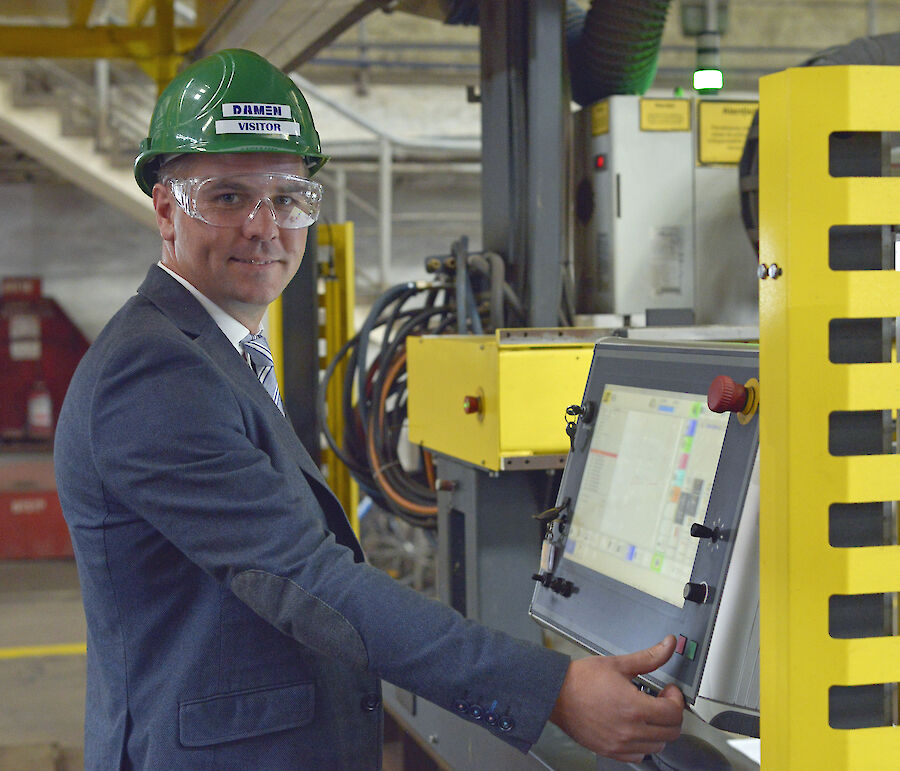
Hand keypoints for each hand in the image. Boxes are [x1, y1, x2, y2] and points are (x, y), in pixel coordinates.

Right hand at [549, 635, 684, 761]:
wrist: (556, 694)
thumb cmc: (581, 679)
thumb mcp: (618, 664)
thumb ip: (649, 657)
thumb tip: (668, 645)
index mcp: (634, 708)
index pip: (674, 713)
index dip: (676, 699)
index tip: (669, 691)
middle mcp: (629, 730)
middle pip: (670, 732)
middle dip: (671, 713)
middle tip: (661, 700)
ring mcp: (620, 744)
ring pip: (657, 746)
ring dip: (658, 729)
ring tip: (646, 713)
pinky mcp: (610, 751)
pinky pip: (638, 755)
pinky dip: (642, 744)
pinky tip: (634, 727)